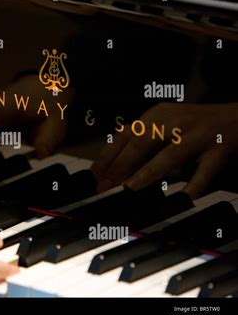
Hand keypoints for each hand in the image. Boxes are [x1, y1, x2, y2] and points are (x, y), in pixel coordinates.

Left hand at [91, 103, 237, 198]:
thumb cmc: (197, 125)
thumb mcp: (166, 126)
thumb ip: (143, 143)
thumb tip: (113, 171)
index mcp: (157, 115)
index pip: (125, 135)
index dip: (107, 156)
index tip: (94, 176)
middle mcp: (175, 121)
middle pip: (142, 143)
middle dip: (120, 167)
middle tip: (105, 188)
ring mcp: (198, 134)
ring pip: (170, 155)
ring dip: (147, 173)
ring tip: (130, 189)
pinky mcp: (220, 148)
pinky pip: (205, 170)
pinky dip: (193, 185)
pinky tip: (183, 199)